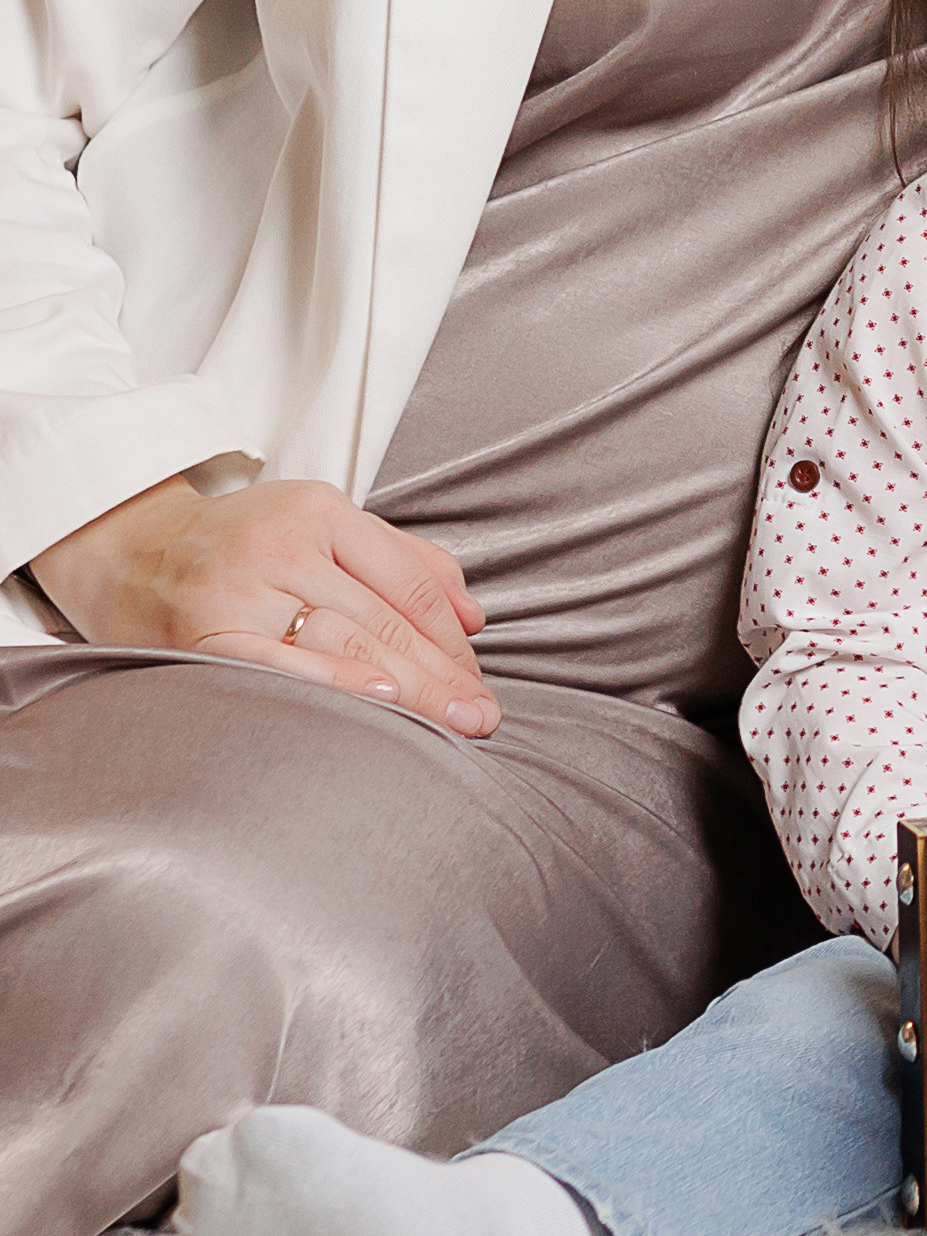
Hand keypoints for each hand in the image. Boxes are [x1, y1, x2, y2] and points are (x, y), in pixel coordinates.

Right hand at [29, 475, 498, 736]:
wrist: (133, 552)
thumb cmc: (244, 547)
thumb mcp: (323, 526)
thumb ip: (402, 561)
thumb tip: (474, 614)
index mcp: (322, 511)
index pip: (410, 581)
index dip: (452, 636)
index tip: (479, 680)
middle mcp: (286, 544)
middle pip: (385, 617)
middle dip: (443, 673)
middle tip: (483, 717)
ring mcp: (245, 587)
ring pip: (347, 640)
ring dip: (409, 688)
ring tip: (452, 724)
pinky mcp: (207, 632)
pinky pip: (281, 663)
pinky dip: (336, 680)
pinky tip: (380, 700)